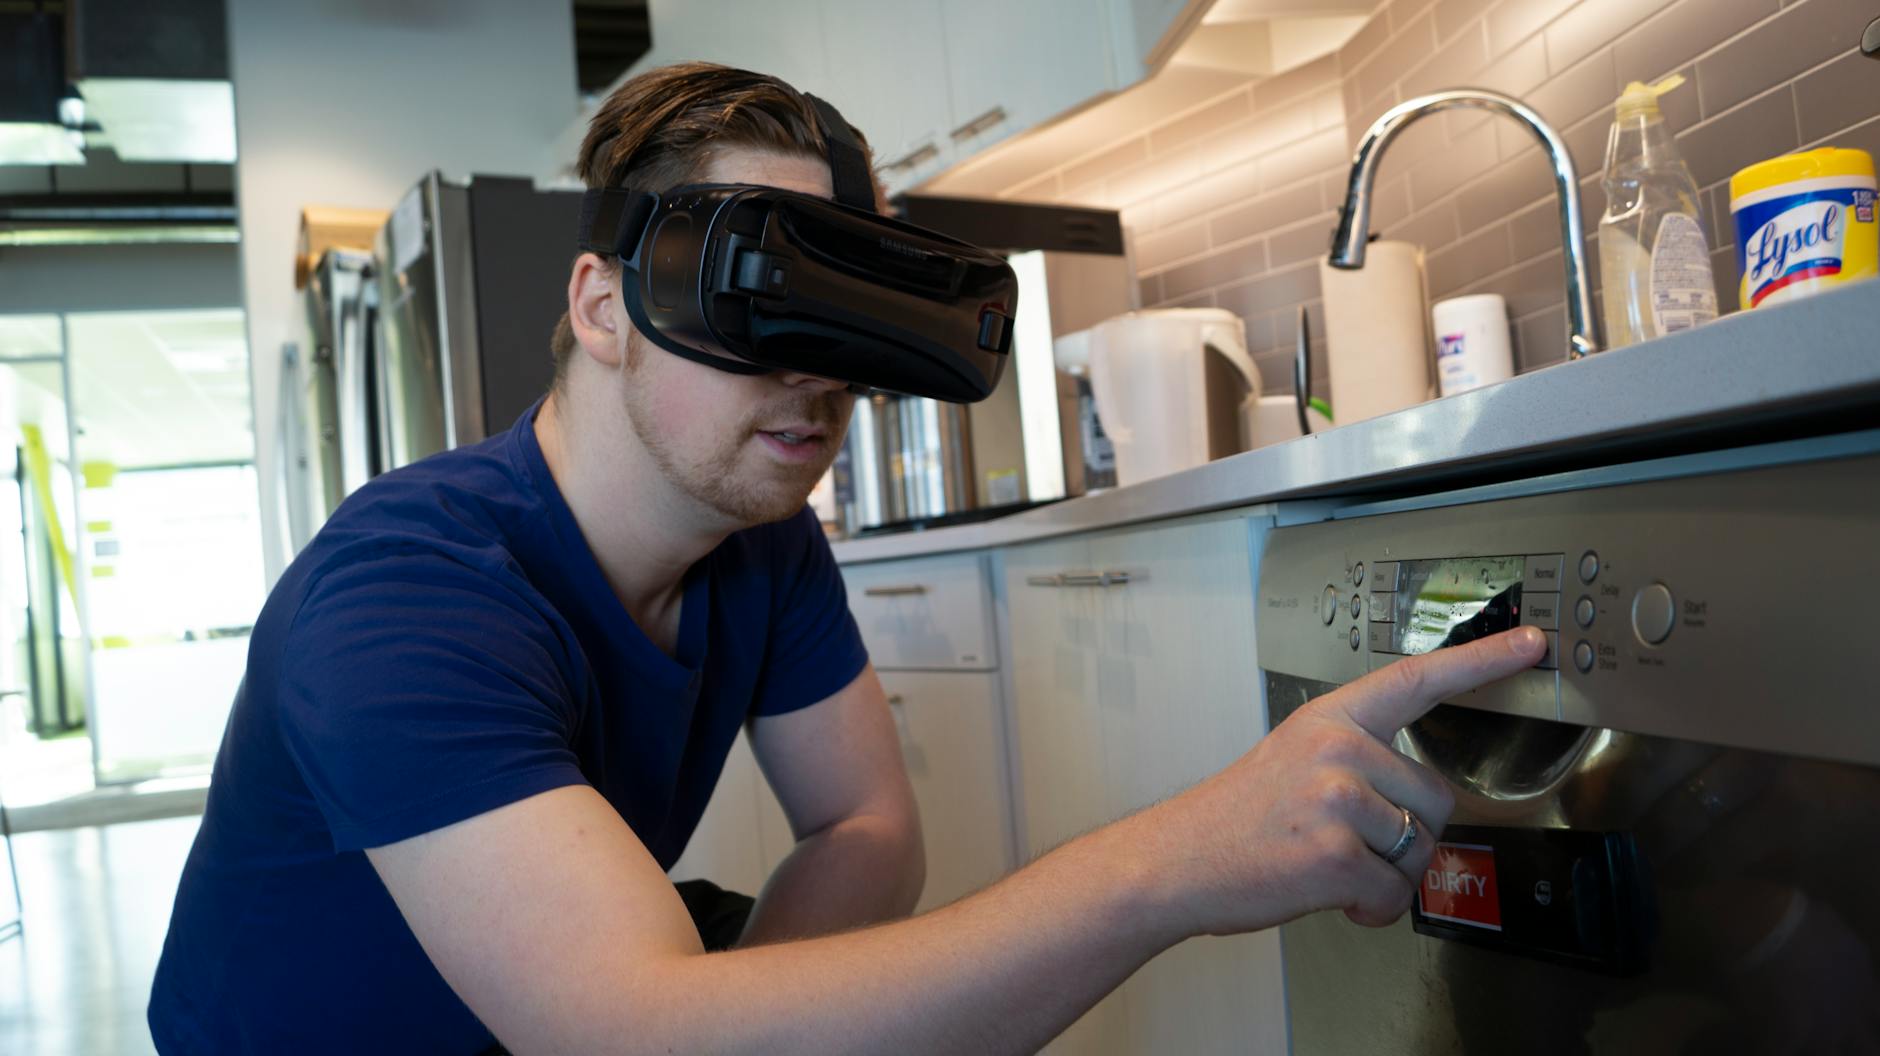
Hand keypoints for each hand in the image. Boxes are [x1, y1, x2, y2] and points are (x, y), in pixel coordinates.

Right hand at [1137, 626, 1546, 938]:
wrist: (1175, 860)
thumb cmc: (1235, 819)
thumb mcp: (1293, 760)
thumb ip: (1356, 762)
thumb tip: (1417, 804)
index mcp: (1330, 719)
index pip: (1417, 679)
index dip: (1481, 661)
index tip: (1532, 645)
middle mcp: (1338, 750)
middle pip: (1436, 799)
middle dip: (1408, 837)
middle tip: (1349, 844)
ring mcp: (1338, 800)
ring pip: (1419, 851)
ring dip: (1385, 877)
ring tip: (1327, 868)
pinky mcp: (1335, 854)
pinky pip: (1393, 895)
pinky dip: (1368, 910)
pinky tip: (1328, 895)